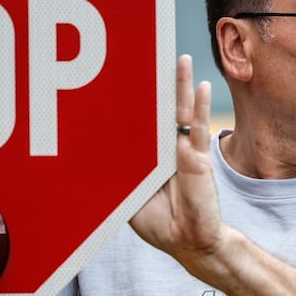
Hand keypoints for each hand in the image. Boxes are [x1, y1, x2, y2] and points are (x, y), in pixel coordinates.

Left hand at [131, 56, 223, 267]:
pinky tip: (203, 86)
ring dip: (180, 85)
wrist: (188, 241)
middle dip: (155, 84)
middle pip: (158, 108)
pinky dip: (200, 107)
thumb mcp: (128, 196)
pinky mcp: (198, 158)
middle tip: (148, 54)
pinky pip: (198, 129)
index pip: (137, 121)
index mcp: (147, 156)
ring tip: (180, 59)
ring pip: (180, 111)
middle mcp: (164, 148)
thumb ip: (118, 174)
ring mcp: (182, 150)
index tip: (117, 78)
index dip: (129, 102)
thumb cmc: (159, 222)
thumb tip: (93, 152)